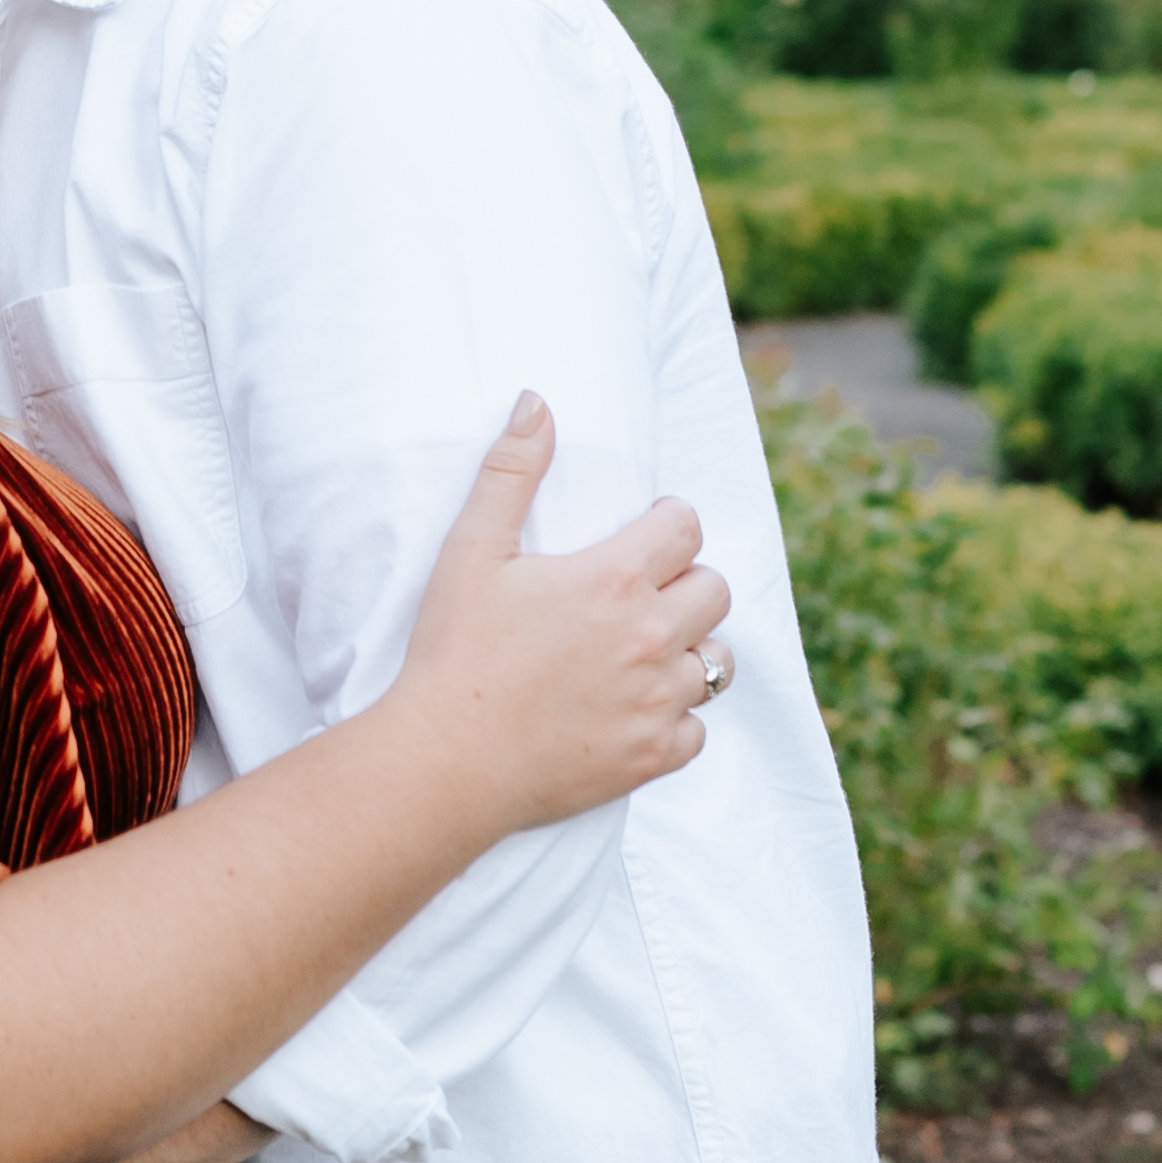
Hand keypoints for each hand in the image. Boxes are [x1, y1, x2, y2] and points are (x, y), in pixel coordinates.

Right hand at [389, 398, 728, 823]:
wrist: (445, 760)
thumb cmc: (454, 652)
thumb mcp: (471, 550)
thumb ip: (511, 472)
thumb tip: (536, 402)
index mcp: (616, 579)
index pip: (687, 527)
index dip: (669, 522)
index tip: (648, 531)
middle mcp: (652, 638)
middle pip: (715, 590)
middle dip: (686, 583)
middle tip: (643, 593)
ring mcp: (658, 702)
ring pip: (716, 662)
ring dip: (688, 651)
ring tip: (644, 651)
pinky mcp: (652, 756)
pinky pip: (698, 729)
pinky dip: (676, 719)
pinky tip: (636, 709)